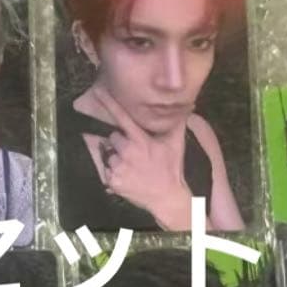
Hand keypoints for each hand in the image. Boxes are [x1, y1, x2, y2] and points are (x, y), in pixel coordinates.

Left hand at [91, 87, 193, 229]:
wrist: (167, 197)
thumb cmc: (172, 168)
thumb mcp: (176, 144)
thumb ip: (178, 122)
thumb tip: (189, 104)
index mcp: (140, 140)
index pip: (121, 117)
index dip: (109, 103)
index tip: (97, 90)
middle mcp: (126, 152)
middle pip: (112, 137)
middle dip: (120, 142)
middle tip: (135, 151)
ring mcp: (118, 167)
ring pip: (108, 154)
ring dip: (116, 157)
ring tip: (132, 165)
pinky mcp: (112, 180)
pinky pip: (106, 169)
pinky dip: (113, 171)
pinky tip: (128, 174)